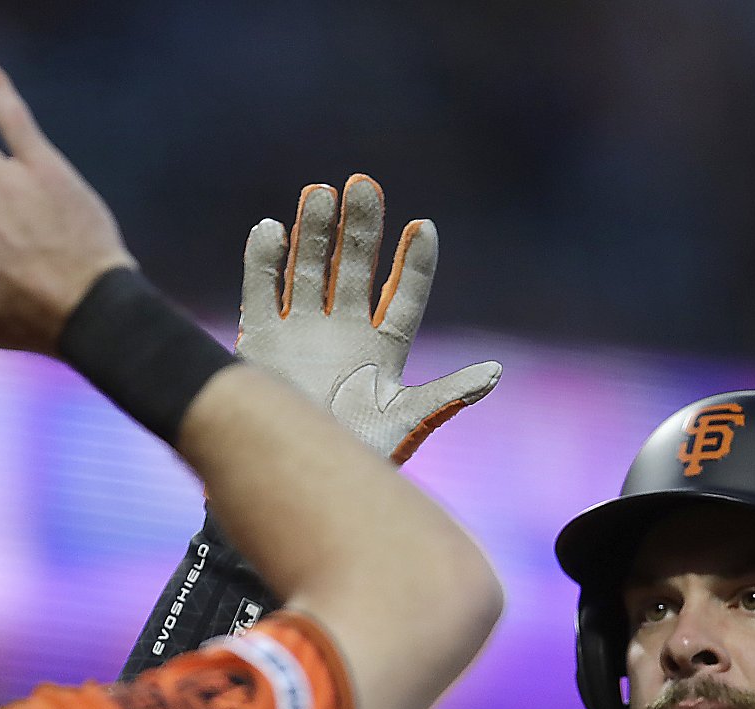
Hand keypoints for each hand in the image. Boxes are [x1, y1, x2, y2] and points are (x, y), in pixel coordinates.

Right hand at [236, 176, 499, 463]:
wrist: (292, 478)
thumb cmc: (355, 455)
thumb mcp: (405, 424)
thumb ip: (445, 396)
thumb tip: (494, 373)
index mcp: (384, 348)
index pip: (404, 294)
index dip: (414, 262)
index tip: (422, 228)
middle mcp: (345, 331)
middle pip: (355, 267)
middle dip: (360, 228)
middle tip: (363, 185)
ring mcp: (302, 331)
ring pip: (309, 268)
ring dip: (314, 232)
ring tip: (320, 194)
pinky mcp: (260, 339)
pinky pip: (262, 291)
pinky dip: (263, 262)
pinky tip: (270, 230)